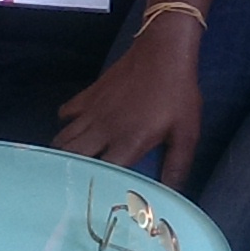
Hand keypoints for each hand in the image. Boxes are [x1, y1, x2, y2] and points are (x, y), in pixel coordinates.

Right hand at [54, 26, 203, 185]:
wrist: (164, 50)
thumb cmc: (178, 93)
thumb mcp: (186, 132)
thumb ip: (177, 165)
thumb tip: (172, 194)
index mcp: (127, 143)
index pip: (101, 176)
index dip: (97, 190)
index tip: (98, 200)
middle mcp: (103, 130)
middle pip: (71, 159)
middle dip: (71, 174)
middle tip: (76, 184)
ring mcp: (91, 111)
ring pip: (62, 139)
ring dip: (64, 154)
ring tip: (71, 165)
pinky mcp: (87, 95)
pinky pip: (64, 114)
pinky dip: (65, 125)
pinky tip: (78, 130)